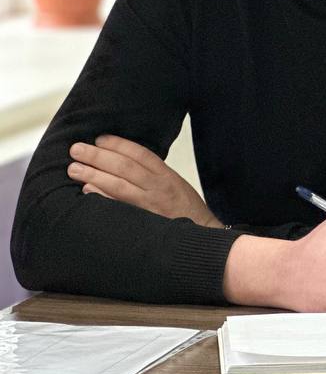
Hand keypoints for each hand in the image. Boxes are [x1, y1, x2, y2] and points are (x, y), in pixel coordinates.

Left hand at [68, 135, 219, 228]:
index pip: (140, 154)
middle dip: (98, 156)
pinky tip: (86, 190)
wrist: (202, 235)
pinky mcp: (142, 221)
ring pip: (118, 184)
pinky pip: (117, 206)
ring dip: (93, 174)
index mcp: (167, 175)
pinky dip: (101, 196)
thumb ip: (152, 174)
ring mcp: (149, 205)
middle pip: (125, 166)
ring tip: (74, 168)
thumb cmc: (186, 209)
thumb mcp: (174, 184)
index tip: (99, 138)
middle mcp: (158, 187)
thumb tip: (121, 162)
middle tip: (77, 149)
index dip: (118, 144)